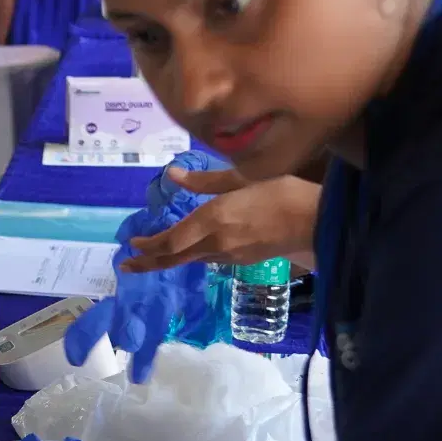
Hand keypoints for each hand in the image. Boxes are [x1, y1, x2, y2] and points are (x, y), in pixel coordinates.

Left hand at [120, 169, 319, 272]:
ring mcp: (230, 255)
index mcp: (213, 220)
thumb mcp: (241, 178)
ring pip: (192, 259)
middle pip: (175, 257)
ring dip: (169, 260)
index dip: (149, 246)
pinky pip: (210, 259)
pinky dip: (192, 256)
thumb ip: (205, 180)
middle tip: (126, 266)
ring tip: (152, 258)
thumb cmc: (281, 191)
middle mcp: (216, 242)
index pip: (171, 240)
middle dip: (148, 262)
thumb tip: (172, 175)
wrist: (315, 221)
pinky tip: (189, 251)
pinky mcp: (243, 260)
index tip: (131, 245)